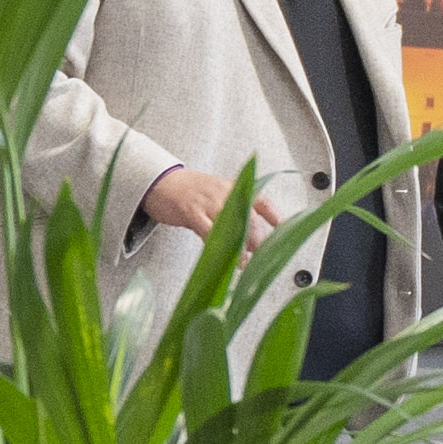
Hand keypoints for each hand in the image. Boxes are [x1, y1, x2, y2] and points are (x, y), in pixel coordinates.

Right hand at [140, 163, 282, 252]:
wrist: (159, 181)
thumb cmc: (188, 191)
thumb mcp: (216, 195)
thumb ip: (233, 214)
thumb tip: (248, 241)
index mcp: (233, 188)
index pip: (261, 200)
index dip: (274, 215)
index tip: (283, 230)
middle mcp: (225, 193)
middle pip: (249, 217)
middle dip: (258, 239)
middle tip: (261, 256)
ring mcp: (209, 202)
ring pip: (232, 225)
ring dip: (241, 246)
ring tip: (245, 263)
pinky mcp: (192, 212)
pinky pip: (209, 231)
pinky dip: (219, 246)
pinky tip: (224, 258)